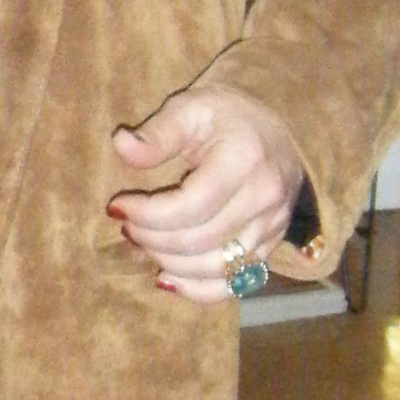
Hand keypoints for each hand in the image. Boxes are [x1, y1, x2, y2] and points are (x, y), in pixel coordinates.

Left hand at [107, 87, 308, 303]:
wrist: (282, 129)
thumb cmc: (229, 116)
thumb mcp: (192, 108)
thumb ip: (158, 132)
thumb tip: (121, 146)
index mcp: (245, 160)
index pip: (191, 206)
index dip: (148, 214)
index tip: (118, 206)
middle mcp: (265, 198)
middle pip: (199, 240)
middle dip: (151, 238)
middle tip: (127, 224)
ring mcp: (273, 227)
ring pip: (215, 268)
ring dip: (168, 262)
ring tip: (142, 243)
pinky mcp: (271, 245)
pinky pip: (236, 284)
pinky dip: (198, 290)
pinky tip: (168, 278)